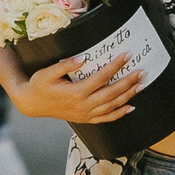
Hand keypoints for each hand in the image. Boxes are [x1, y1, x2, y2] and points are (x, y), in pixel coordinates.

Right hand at [5, 50, 145, 124]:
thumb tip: (83, 58)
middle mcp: (84, 105)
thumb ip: (65, 65)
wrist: (32, 104)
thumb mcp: (47, 73)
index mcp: (76, 92)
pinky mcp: (85, 119)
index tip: (127, 55)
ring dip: (128, 95)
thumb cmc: (39, 85)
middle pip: (112, 92)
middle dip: (129, 81)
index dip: (116, 66)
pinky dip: (119, 113)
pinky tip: (130, 107)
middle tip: (142, 71)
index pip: (102, 77)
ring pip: (112, 106)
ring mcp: (86, 114)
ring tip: (141, 85)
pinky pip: (106, 118)